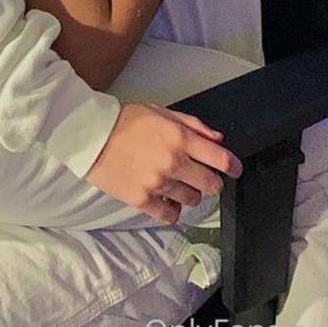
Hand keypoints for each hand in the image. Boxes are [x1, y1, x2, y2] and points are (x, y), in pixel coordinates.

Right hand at [85, 102, 241, 224]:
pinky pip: (170, 215)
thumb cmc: (125, 121)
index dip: (233, 166)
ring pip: (192, 200)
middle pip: (211, 184)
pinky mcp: (143, 200)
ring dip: (190, 193)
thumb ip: (193, 125)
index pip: (220, 159)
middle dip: (212, 182)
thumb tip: (218, 139)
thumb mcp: (162, 112)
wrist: (91, 136)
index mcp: (179, 137)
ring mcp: (158, 183)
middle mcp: (172, 162)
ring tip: (176, 183)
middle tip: (204, 178)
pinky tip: (166, 198)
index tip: (236, 170)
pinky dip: (172, 209)